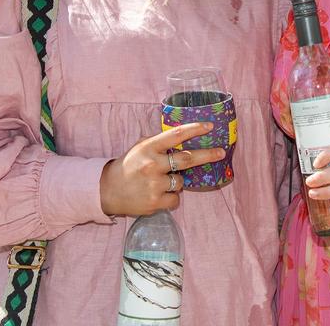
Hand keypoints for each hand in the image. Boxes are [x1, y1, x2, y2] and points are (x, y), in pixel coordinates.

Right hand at [100, 123, 223, 216]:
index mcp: (149, 148)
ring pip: (181, 181)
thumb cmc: (128, 166)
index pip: (176, 135)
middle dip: (207, 155)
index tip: (209, 126)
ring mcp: (154, 185)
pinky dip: (171, 197)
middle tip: (221, 152)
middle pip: (187, 159)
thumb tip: (182, 136)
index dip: (194, 129)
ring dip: (176, 181)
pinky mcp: (155, 202)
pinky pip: (175, 198)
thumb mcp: (139, 148)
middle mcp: (152, 165)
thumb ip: (158, 143)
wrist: (108, 190)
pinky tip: (157, 194)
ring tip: (159, 182)